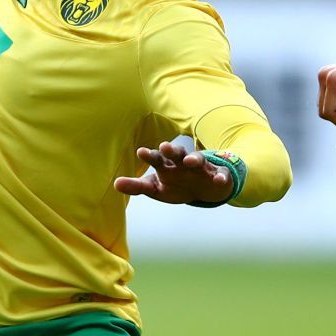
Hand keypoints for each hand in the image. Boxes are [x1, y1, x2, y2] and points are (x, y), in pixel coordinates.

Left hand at [113, 140, 233, 204]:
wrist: (204, 189)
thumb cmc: (176, 185)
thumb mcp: (155, 189)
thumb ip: (136, 186)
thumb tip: (115, 184)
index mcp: (167, 165)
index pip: (157, 158)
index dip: (150, 156)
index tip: (141, 152)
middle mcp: (183, 163)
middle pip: (177, 153)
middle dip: (171, 150)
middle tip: (164, 146)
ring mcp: (201, 169)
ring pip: (198, 160)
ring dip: (195, 159)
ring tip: (190, 161)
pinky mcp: (217, 176)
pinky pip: (220, 176)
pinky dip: (220, 178)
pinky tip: (219, 180)